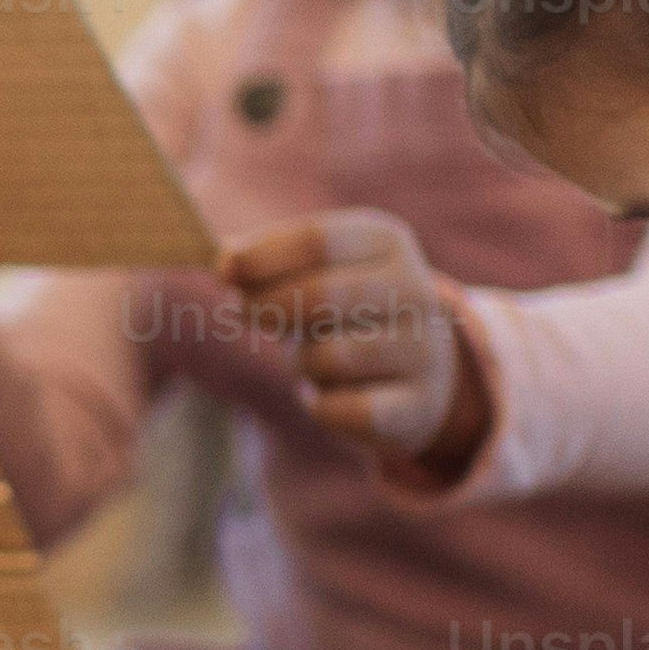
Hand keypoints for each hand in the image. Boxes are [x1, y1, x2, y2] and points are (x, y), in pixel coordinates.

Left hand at [216, 213, 468, 466]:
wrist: (418, 371)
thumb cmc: (345, 312)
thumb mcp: (314, 271)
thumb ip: (266, 264)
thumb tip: (226, 265)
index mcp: (388, 242)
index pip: (318, 240)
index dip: (261, 257)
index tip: (224, 272)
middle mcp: (416, 290)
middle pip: (322, 295)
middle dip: (267, 307)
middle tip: (243, 312)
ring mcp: (424, 349)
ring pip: (329, 357)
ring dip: (302, 363)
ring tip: (313, 360)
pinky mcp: (418, 405)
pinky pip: (342, 409)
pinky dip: (320, 407)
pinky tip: (331, 398)